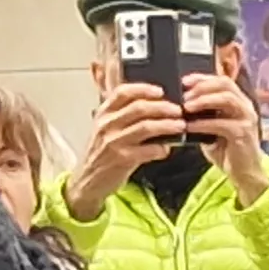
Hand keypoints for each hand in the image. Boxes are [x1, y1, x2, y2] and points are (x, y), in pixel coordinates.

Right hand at [65, 83, 193, 219]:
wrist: (88, 180)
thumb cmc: (102, 152)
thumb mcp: (105, 128)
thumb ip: (122, 114)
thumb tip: (153, 104)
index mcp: (104, 113)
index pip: (123, 92)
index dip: (144, 89)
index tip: (161, 91)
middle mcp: (107, 125)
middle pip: (139, 108)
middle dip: (163, 107)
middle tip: (178, 110)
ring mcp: (114, 142)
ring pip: (146, 127)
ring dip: (167, 125)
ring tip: (180, 126)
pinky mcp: (122, 159)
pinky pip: (149, 150)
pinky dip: (162, 148)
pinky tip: (166, 149)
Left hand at [186, 72, 268, 203]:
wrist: (244, 174)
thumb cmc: (227, 150)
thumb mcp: (213, 127)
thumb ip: (203, 115)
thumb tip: (181, 104)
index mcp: (239, 102)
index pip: (222, 80)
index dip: (202, 78)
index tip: (184, 81)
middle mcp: (245, 106)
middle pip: (225, 84)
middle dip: (202, 86)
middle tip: (184, 95)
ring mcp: (247, 119)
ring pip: (226, 99)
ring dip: (204, 101)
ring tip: (187, 107)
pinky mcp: (243, 133)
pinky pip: (222, 123)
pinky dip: (203, 123)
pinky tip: (190, 127)